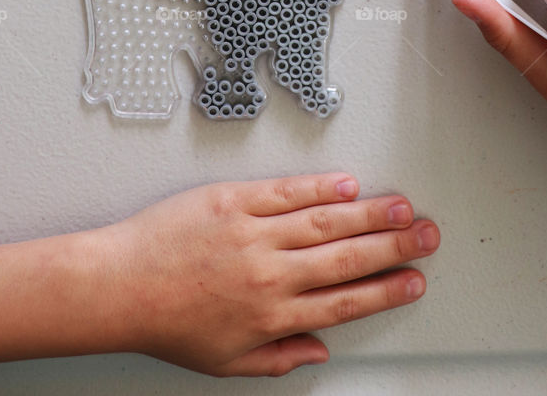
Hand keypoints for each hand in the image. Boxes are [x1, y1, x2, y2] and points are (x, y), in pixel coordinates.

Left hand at [97, 172, 439, 375]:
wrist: (119, 286)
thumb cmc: (167, 324)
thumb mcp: (225, 363)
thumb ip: (278, 358)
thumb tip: (319, 351)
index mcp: (272, 316)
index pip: (345, 301)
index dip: (386, 290)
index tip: (414, 281)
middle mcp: (270, 274)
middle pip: (347, 257)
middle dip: (395, 247)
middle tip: (427, 236)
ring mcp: (253, 234)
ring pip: (325, 221)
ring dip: (370, 214)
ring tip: (401, 208)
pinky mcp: (233, 201)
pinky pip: (286, 192)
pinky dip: (320, 188)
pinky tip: (347, 185)